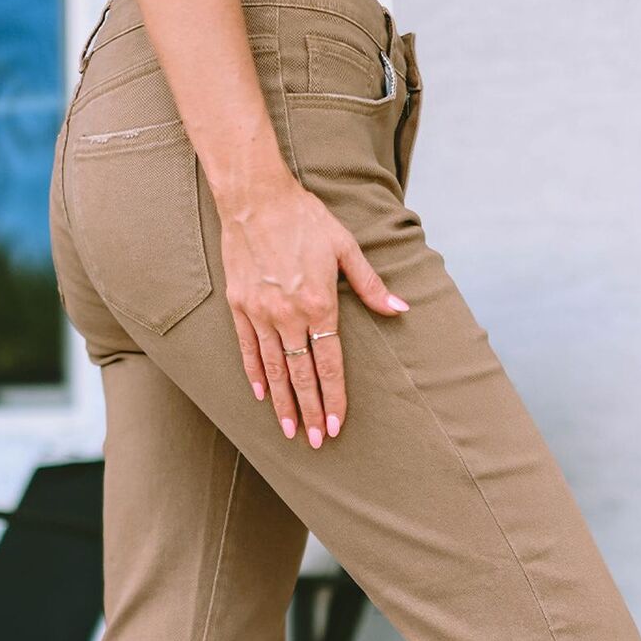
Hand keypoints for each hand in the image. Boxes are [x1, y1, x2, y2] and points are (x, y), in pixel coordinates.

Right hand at [219, 170, 408, 447]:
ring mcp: (261, 313)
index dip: (334, 400)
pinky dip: (255, 374)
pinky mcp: (240, 306)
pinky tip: (262, 395)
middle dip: (310, 413)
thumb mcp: (345, 248)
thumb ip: (371, 286)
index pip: (329, 365)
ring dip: (283, 403)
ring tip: (288, 430)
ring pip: (274, 369)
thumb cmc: (305, 218)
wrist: (255, 197)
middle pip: (302, 376)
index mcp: (319, 305)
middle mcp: (289, 316)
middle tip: (313, 443)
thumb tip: (400, 310)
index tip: (335, 427)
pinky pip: (248, 349)